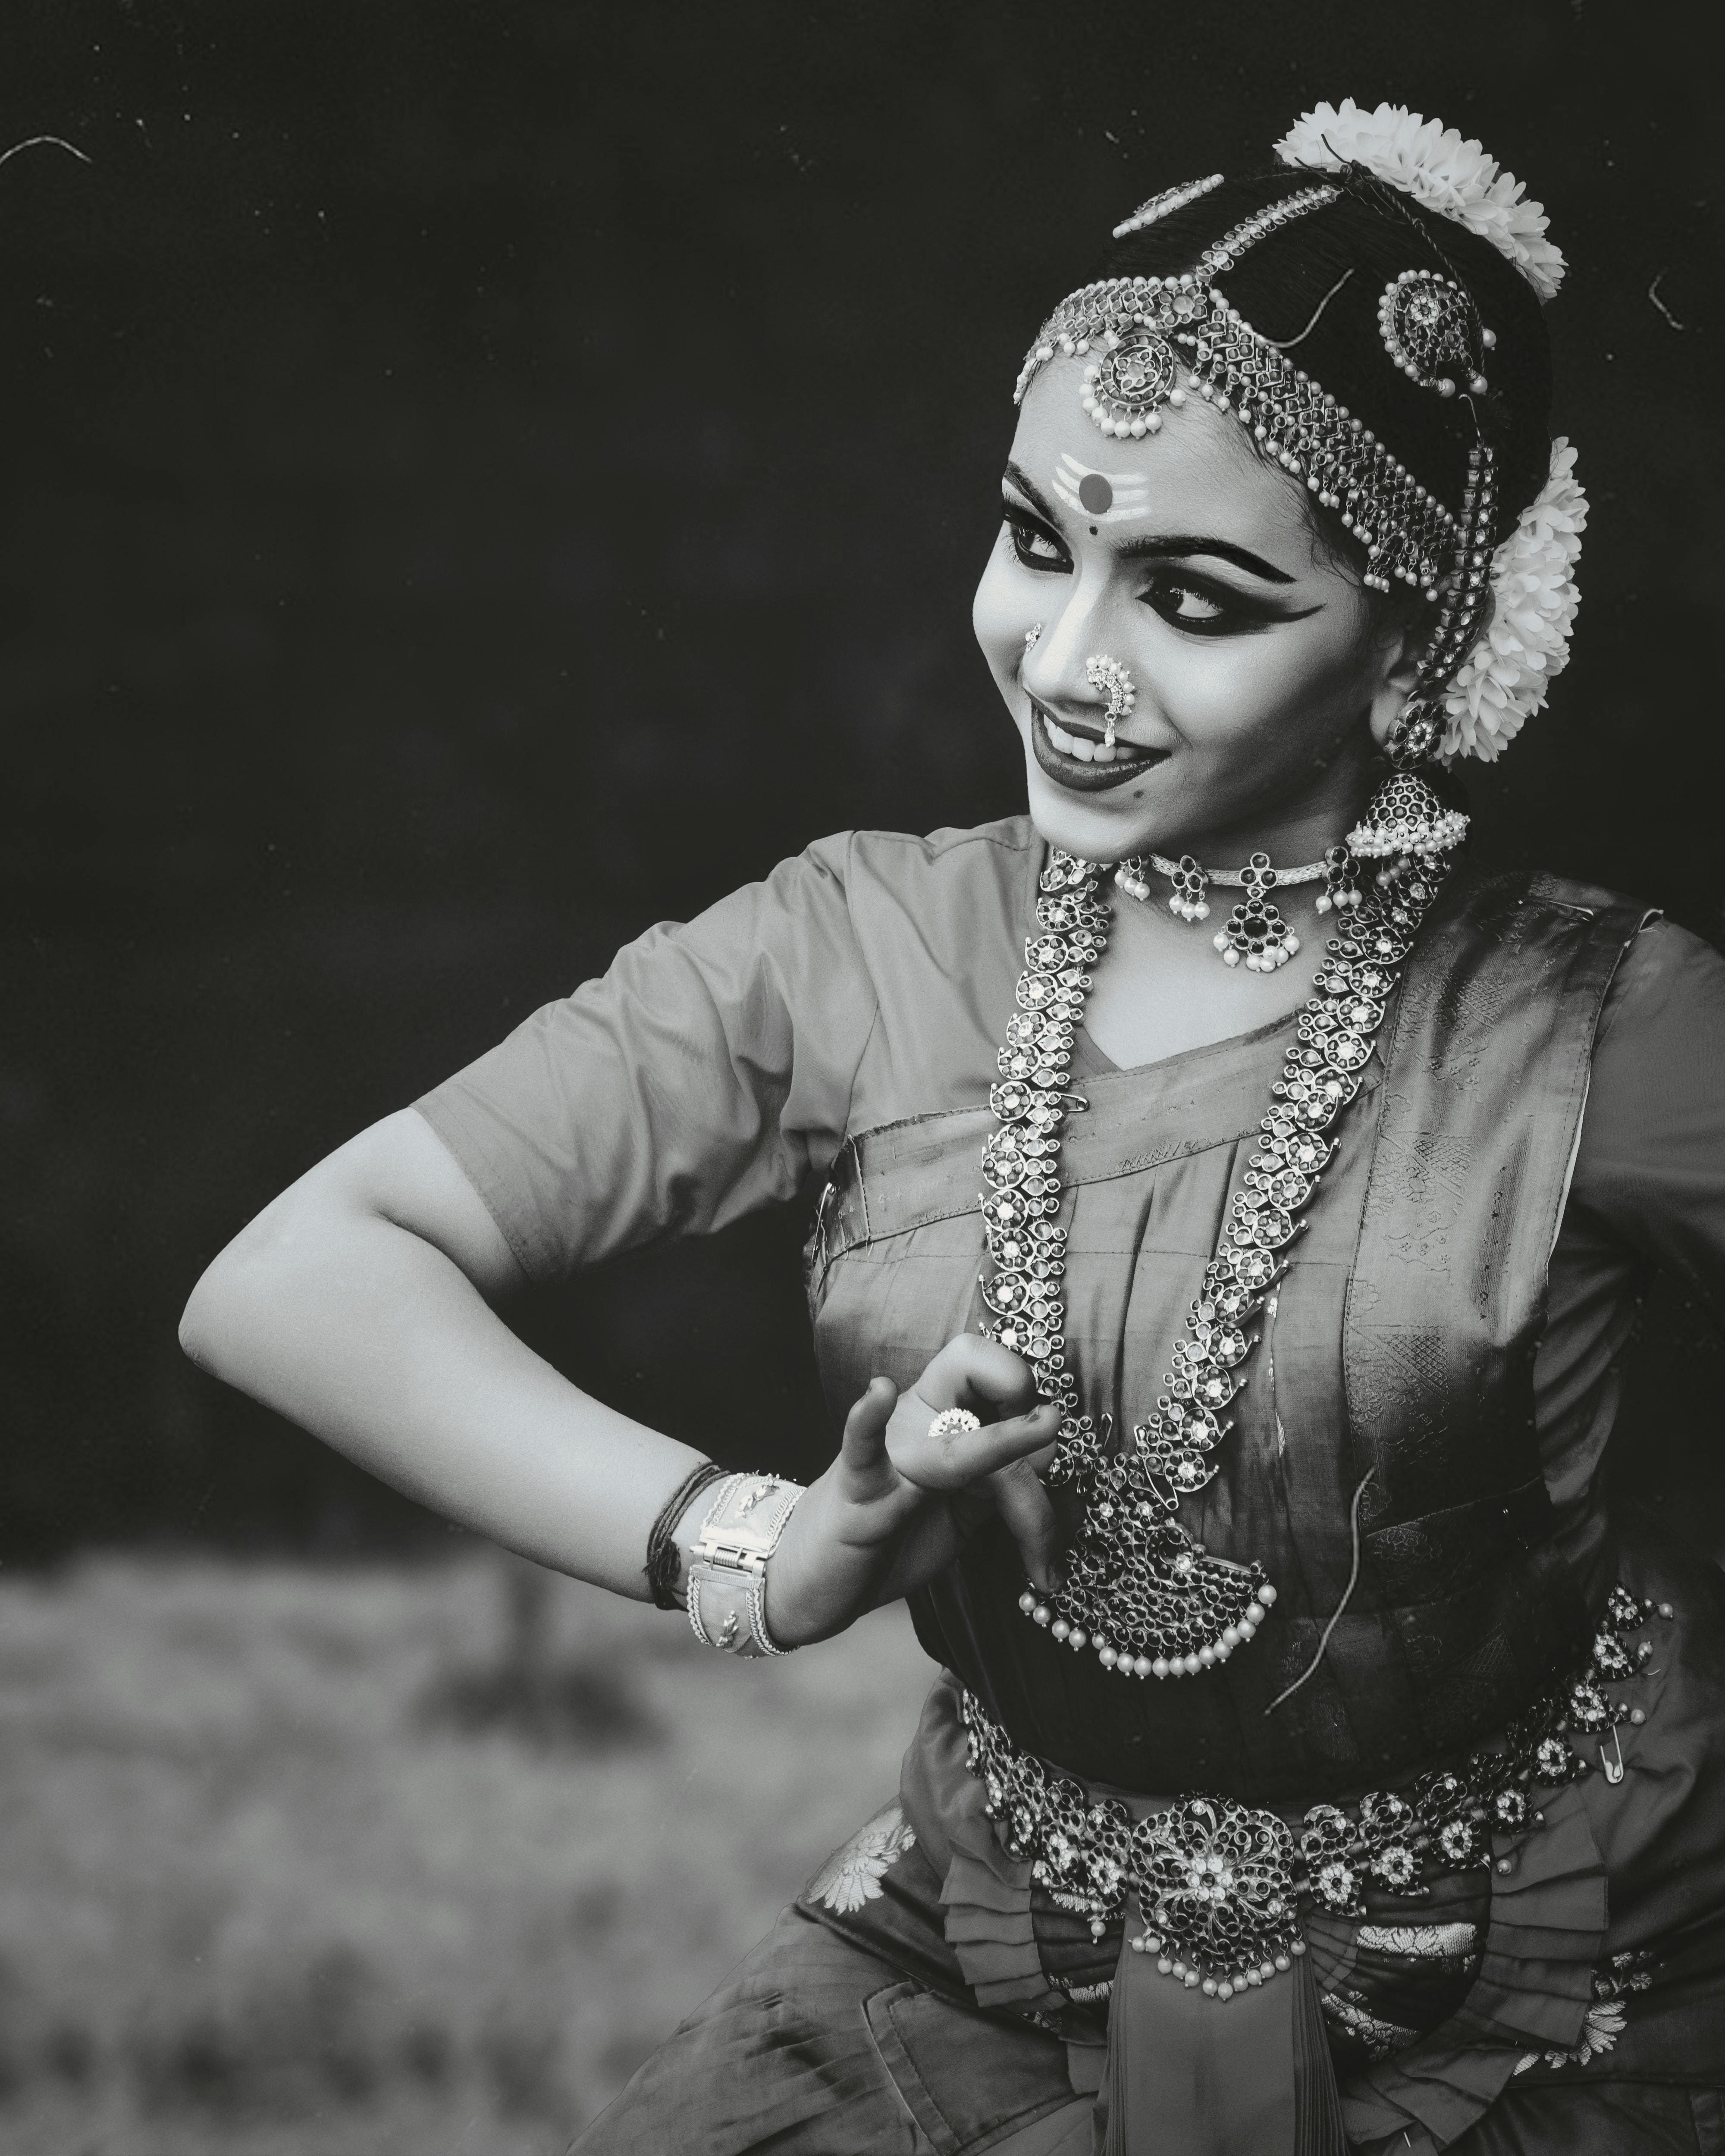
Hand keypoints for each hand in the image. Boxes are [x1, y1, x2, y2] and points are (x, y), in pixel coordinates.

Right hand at [761, 1334, 1064, 1646]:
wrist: (812, 1578)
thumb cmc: (889, 1536)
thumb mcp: (962, 1508)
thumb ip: (1003, 1484)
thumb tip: (1057, 1460)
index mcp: (938, 1414)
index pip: (988, 1369)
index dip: (1025, 1392)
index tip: (1044, 1429)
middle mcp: (913, 1420)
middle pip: (968, 1365)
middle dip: (1019, 1388)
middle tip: (1048, 1427)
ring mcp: (887, 1457)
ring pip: (952, 1442)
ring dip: (1004, 1442)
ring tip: (1047, 1427)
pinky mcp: (855, 1495)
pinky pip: (861, 1452)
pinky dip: (867, 1422)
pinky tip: (877, 1393)